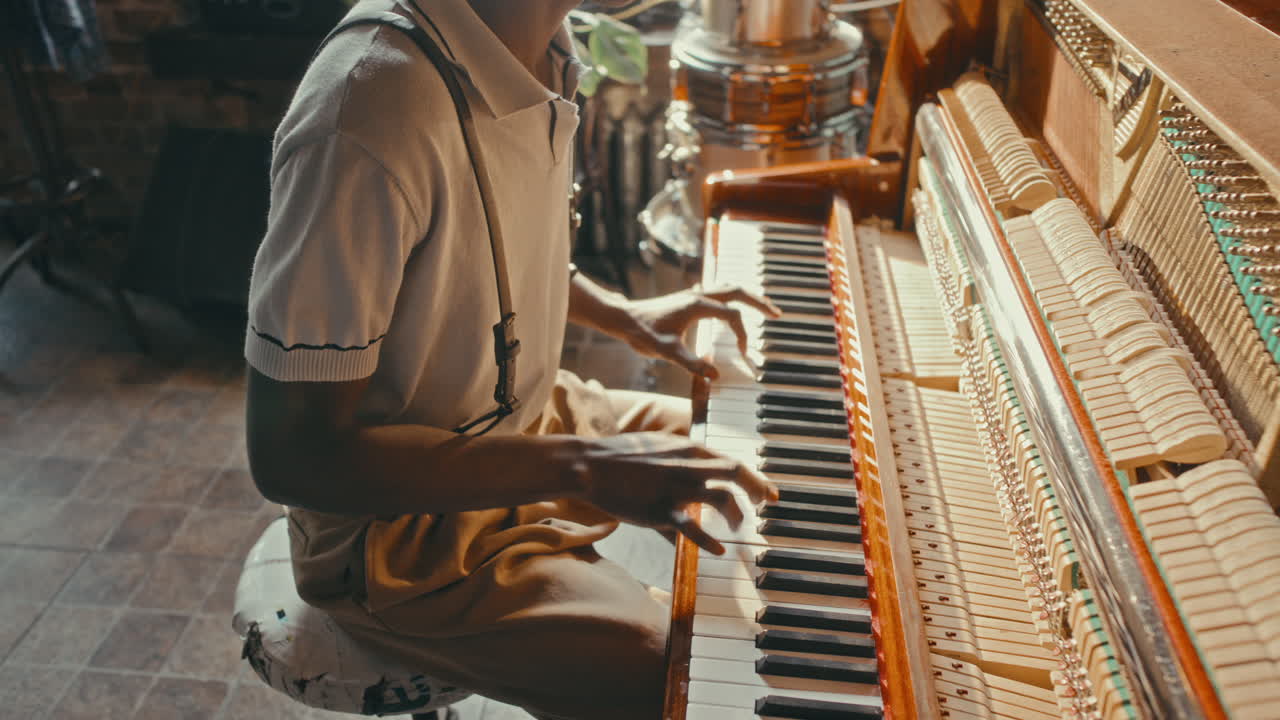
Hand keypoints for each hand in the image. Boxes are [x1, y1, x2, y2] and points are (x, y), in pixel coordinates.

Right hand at [572, 432, 777, 554]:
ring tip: (738, 527)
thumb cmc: (622, 456)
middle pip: (736, 474)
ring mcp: (676, 487)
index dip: (756, 477)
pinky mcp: (660, 509)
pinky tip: (719, 550)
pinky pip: (692, 528)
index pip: (733, 460)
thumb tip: (697, 470)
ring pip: (722, 500)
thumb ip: (681, 458)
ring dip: (737, 515)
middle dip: (757, 490)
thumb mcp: (658, 447)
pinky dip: (709, 541)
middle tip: (763, 506)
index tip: (768, 492)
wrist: (591, 464)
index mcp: (689, 448)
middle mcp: (688, 465)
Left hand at [617, 286, 781, 378]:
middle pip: (737, 291)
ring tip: (763, 307)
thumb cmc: (642, 333)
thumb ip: (691, 364)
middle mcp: (698, 296)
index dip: (742, 333)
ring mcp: (693, 295)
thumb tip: (714, 375)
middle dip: (758, 302)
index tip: (744, 353)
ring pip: (727, 288)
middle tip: (776, 314)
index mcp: (697, 306)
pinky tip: (734, 307)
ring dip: (747, 296)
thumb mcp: (666, 352)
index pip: (732, 314)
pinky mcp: (688, 300)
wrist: (622, 318)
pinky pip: (717, 292)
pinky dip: (732, 297)